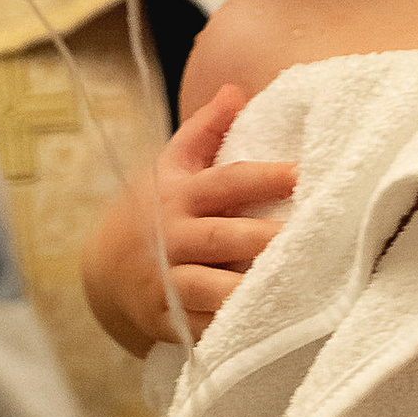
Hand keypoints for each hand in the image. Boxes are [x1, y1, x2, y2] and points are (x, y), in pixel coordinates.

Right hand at [83, 86, 295, 353]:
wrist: (104, 268)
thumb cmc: (154, 211)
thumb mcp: (171, 166)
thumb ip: (205, 129)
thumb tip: (235, 90)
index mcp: (180, 195)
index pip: (226, 182)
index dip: (264, 177)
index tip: (302, 174)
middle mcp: (174, 237)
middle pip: (223, 237)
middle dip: (264, 238)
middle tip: (313, 237)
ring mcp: (168, 280)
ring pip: (212, 286)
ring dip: (249, 288)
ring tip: (293, 287)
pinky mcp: (169, 318)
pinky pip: (204, 325)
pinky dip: (232, 326)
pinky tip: (268, 324)